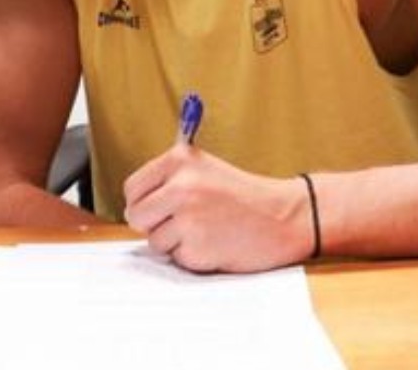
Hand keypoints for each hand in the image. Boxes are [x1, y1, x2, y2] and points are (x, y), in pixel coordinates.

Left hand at [122, 144, 311, 272]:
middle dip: (153, 224)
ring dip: (176, 242)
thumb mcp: (205, 169)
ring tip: (207, 229)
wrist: (284, 217)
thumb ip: (169, 180)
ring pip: (155, 241)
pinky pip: (177, 258)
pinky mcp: (197, 247)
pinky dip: (193, 256)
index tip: (156, 207)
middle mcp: (181, 185)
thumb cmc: (244, 196)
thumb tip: (134, 204)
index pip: (133, 188)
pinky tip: (216, 243)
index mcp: (179, 159)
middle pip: (137, 216)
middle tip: (181, 222)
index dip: (142, 202)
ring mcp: (188, 217)